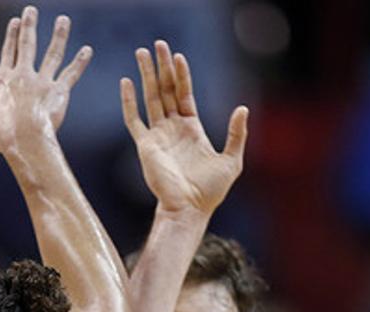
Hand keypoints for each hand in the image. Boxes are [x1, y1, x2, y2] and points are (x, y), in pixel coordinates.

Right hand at [0, 6, 91, 153]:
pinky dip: (79, 62)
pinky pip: (71, 74)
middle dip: (29, 26)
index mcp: (3, 81)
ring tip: (63, 20)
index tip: (15, 23)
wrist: (23, 138)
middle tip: (31, 11)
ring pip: (52, 54)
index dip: (11, 38)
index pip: (8, 54)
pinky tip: (87, 50)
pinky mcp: (59, 92)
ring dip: (59, 36)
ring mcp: (43, 82)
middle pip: (27, 45)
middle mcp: (23, 76)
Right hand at [121, 42, 247, 215]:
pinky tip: (126, 83)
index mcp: (192, 129)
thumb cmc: (211, 191)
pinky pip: (134, 120)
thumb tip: (242, 108)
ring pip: (150, 99)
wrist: (189, 209)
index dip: (181, 76)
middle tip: (158, 45)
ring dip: (145, 76)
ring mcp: (157, 136)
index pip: (184, 95)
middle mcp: (173, 129)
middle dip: (161, 68)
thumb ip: (236, 134)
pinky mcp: (145, 146)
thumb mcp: (232, 160)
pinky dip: (128, 102)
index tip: (177, 56)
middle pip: (165, 91)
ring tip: (141, 53)